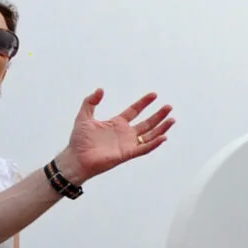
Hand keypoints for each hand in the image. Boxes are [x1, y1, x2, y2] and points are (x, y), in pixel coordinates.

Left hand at [56, 90, 174, 184]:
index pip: (134, 111)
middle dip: (158, 115)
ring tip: (172, 119)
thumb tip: (101, 89)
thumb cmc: (79, 140)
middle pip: (147, 123)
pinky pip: (144, 149)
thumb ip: (90, 101)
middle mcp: (125, 134)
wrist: (76, 158)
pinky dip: (154, 144)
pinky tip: (164, 137)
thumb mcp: (84, 116)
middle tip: (169, 107)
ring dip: (161, 128)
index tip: (154, 95)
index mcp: (117, 123)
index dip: (144, 103)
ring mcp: (127, 144)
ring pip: (150, 135)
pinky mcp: (127, 154)